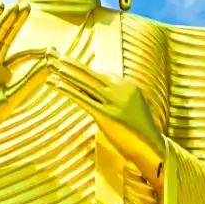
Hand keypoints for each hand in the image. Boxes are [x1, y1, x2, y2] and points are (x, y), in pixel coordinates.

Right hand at [0, 5, 31, 135]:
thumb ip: (29, 81)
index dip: (27, 41)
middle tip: (26, 6)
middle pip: (4, 38)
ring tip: (12, 7)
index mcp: (1, 73)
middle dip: (14, 22)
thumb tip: (49, 65)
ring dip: (1, 21)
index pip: (16, 52)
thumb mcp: (13, 97)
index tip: (41, 34)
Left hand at [40, 59, 166, 176]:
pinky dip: (68, 90)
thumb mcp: (134, 109)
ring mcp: (113, 103)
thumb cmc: (140, 132)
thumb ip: (121, 98)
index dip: (85, 69)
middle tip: (58, 56)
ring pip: (85, 84)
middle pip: (92, 75)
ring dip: (67, 74)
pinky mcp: (105, 115)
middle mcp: (121, 91)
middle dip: (73, 65)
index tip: (71, 63)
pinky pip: (83, 99)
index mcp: (129, 87)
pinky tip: (57, 83)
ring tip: (53, 66)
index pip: (103, 75)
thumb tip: (106, 93)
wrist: (151, 148)